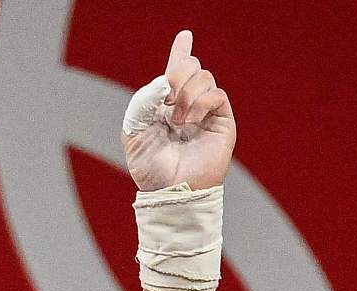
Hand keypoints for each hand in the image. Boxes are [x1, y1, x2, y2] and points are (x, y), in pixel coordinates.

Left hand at [121, 30, 235, 191]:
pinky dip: (200, 103)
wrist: (168, 190)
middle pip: (190, 65)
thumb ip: (143, 100)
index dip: (179, 52)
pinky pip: (216, 94)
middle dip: (176, 73)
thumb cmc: (150, 168)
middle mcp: (187, 105)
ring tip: (177, 120)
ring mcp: (206, 113)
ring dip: (186, 93)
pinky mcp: (222, 122)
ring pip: (204, 76)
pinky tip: (190, 121)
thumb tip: (166, 81)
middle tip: (166, 97)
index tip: (184, 36)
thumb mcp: (134, 130)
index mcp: (165, 105)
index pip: (175, 72)